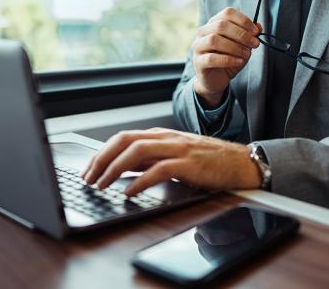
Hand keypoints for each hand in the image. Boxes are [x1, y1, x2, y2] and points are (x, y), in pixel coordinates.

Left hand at [82, 128, 261, 196]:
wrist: (241, 163)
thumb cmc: (209, 162)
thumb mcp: (175, 158)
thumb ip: (150, 161)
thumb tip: (123, 171)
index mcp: (161, 135)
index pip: (123, 138)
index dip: (102, 153)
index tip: (88, 170)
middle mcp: (167, 138)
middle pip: (125, 140)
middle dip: (101, 158)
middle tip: (87, 177)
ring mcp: (178, 148)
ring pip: (138, 150)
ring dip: (115, 168)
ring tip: (101, 184)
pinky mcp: (189, 164)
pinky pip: (159, 169)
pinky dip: (140, 181)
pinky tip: (129, 192)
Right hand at [192, 7, 260, 106]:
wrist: (216, 80)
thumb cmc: (228, 59)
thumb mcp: (242, 46)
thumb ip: (249, 35)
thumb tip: (259, 26)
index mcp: (214, 23)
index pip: (227, 13)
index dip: (243, 20)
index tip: (256, 32)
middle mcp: (203, 32)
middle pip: (221, 25)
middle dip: (241, 34)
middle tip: (254, 44)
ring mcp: (198, 46)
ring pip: (214, 40)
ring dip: (234, 47)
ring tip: (246, 54)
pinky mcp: (198, 62)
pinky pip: (211, 58)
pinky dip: (228, 59)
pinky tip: (239, 62)